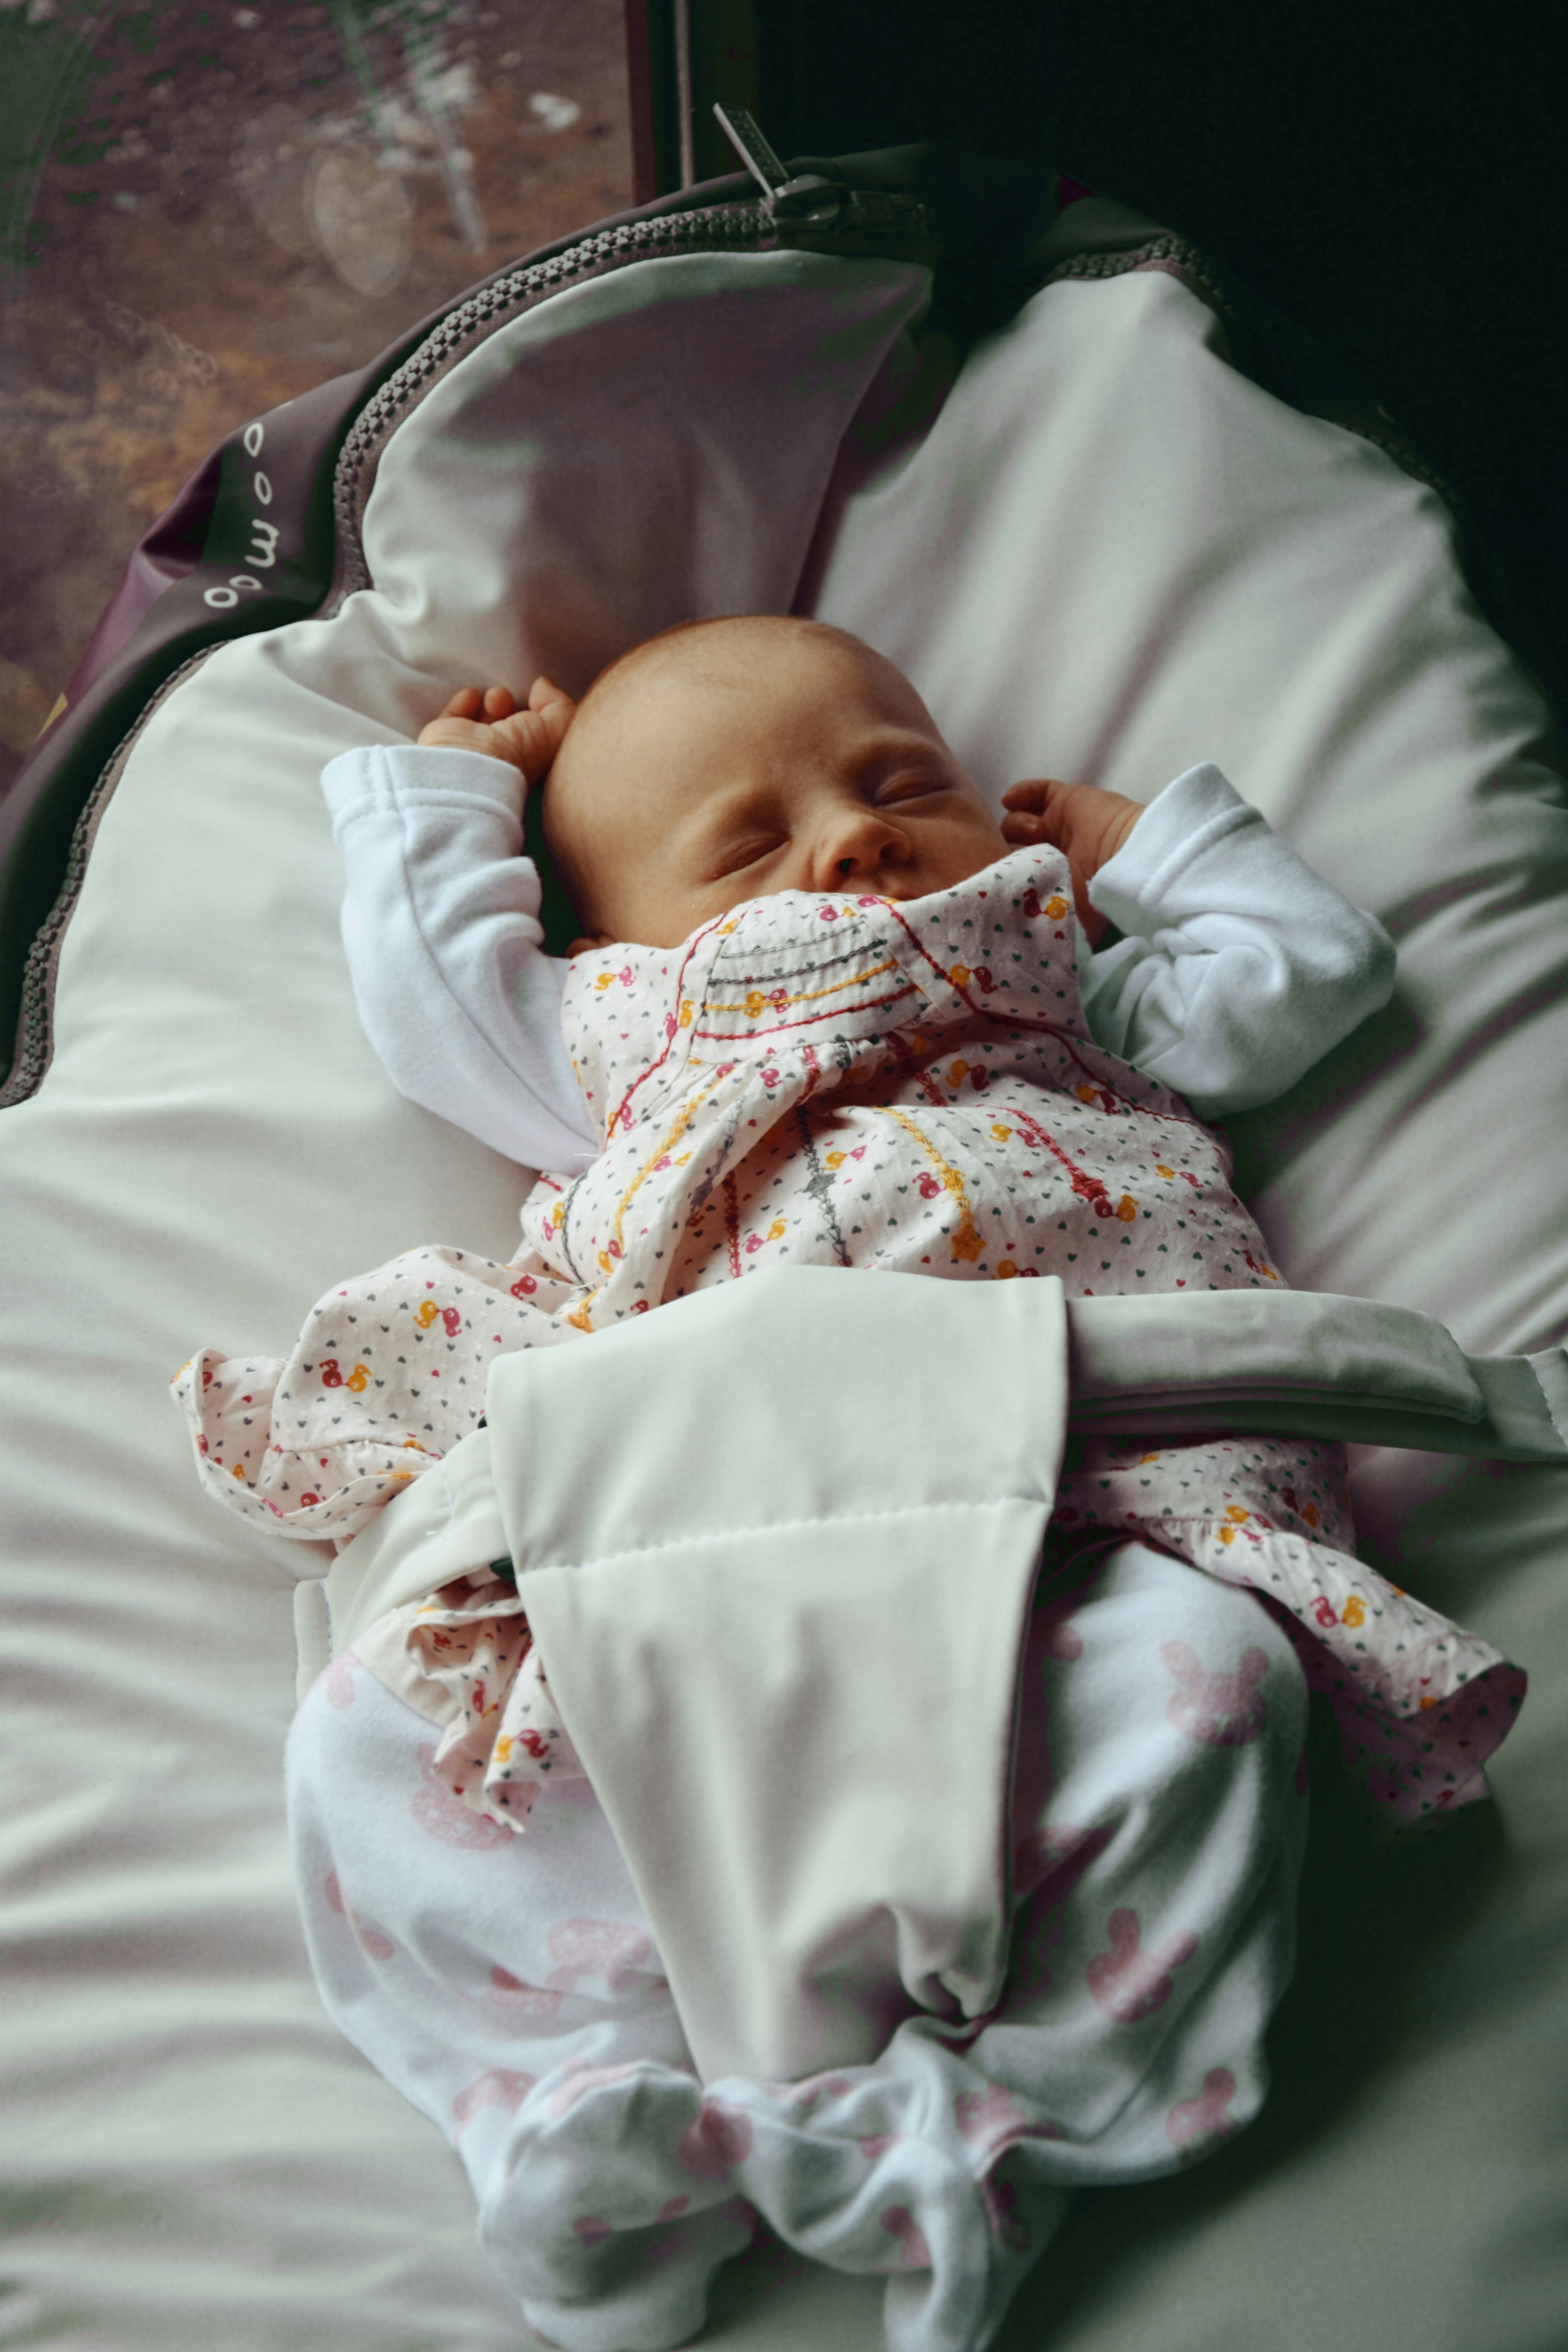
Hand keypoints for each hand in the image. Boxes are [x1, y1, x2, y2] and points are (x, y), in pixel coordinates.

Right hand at [417, 677, 576, 782]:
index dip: (539, 715)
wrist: (471, 769)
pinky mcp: (445, 740)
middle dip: (513, 706)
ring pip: (484, 720)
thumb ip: (560, 706)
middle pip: (509, 726)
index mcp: (527, 764)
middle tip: (509, 700)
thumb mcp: (557, 730)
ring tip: (495, 700)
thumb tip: (544, 686)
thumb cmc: (518, 754)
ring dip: (492, 701)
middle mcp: (500, 759)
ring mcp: (470, 750)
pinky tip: (471, 696)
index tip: (537, 697)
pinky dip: (463, 703)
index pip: (535, 738)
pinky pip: (454, 717)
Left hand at [1001, 776, 1144, 945]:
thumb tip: (1013, 938)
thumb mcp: (1059, 919)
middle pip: (1009, 847)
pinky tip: (1014, 801)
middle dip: (1008, 850)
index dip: (1001, 875)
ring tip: (1039, 832)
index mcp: (1050, 883)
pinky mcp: (1064, 800)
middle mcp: (1052, 855)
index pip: (1012, 876)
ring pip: (1016, 821)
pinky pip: (1032, 791)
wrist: (1123, 866)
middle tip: (1021, 857)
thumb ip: (1033, 921)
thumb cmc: (1096, 901)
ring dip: (1018, 825)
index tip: (1001, 878)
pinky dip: (1019, 793)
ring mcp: (1057, 826)